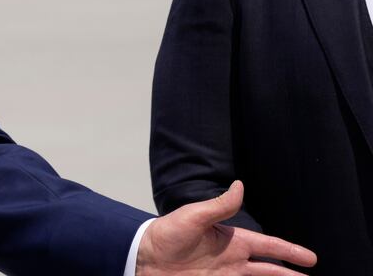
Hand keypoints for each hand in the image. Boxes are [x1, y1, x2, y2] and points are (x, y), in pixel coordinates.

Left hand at [136, 181, 316, 274]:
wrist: (141, 257)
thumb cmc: (164, 234)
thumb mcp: (192, 217)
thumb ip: (219, 206)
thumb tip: (239, 185)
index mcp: (230, 240)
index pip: (268, 246)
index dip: (289, 251)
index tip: (310, 258)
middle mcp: (231, 259)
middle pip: (268, 269)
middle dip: (289, 273)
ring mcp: (223, 274)